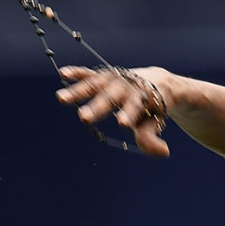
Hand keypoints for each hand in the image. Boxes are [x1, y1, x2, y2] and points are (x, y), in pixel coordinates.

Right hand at [56, 65, 170, 156]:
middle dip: (98, 107)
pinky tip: (63, 74)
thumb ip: (154, 139)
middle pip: (111, 97)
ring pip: (95, 84)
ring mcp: (115, 80)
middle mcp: (127, 86)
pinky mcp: (105, 76)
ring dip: (77, 91)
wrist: (158, 82)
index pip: (136, 107)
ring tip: (60, 98)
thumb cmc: (153, 108)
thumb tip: (164, 152)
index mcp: (144, 97)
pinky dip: (77, 73)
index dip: (129, 115)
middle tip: (84, 118)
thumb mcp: (156, 123)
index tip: (123, 124)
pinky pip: (90, 74)